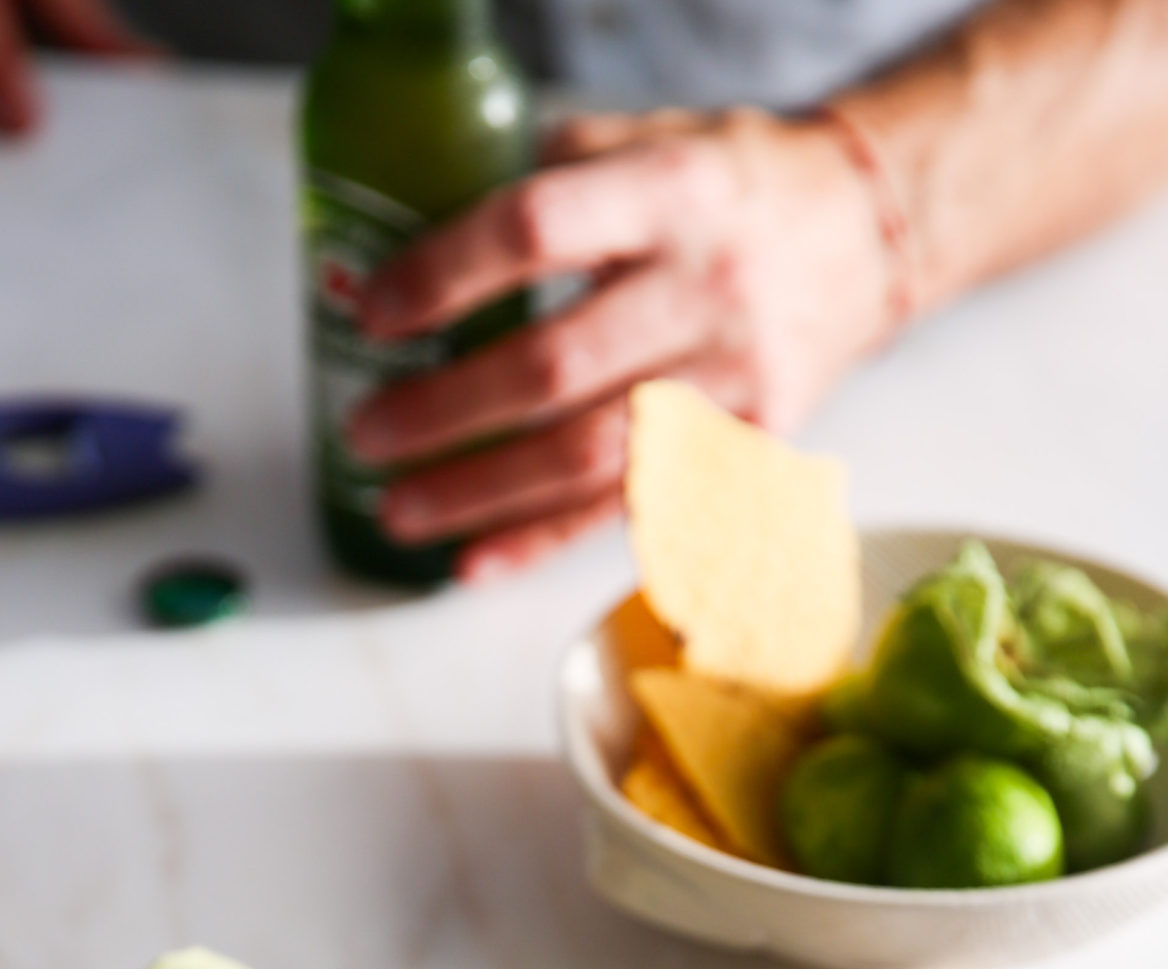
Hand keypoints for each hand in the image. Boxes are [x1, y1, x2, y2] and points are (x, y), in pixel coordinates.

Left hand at [349, 108, 894, 581]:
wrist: (868, 237)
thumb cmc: (732, 187)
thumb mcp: (649, 139)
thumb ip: (546, 180)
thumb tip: (404, 248)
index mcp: (671, 191)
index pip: (538, 230)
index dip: (445, 276)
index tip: (372, 313)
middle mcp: (707, 288)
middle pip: (556, 367)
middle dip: (446, 411)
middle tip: (367, 433)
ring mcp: (732, 381)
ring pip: (589, 456)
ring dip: (481, 494)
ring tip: (397, 511)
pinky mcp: (745, 450)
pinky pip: (629, 509)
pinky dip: (544, 543)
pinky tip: (475, 562)